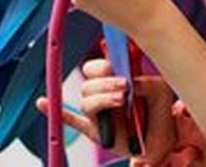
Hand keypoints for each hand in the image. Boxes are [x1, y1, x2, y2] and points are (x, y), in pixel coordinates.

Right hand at [36, 58, 176, 165]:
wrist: (163, 138)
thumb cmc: (160, 110)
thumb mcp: (161, 90)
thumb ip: (146, 83)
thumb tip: (131, 82)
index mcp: (115, 80)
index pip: (97, 68)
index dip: (103, 66)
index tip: (116, 67)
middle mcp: (103, 95)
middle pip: (88, 85)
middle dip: (105, 84)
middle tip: (125, 87)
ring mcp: (97, 114)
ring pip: (86, 103)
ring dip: (102, 100)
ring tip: (122, 101)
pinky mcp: (95, 131)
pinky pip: (70, 121)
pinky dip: (55, 112)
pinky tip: (42, 103)